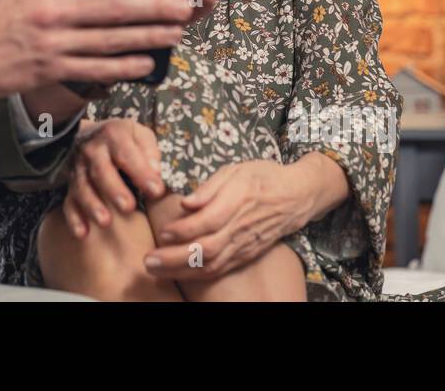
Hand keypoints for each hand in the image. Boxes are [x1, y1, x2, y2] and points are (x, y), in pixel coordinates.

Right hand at [19, 0, 218, 122]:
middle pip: (112, 7)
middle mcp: (50, 13)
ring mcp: (53, 45)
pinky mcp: (51, 70)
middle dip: (153, 5)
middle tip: (184, 1)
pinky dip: (124, 66)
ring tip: (178, 30)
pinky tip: (148, 61)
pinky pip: (96, 69)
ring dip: (149, 36)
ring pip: (112, 41)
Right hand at [61, 119, 163, 237]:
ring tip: (105, 222)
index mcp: (113, 135)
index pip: (127, 154)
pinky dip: (74, 218)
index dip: (141, 172)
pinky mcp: (70, 185)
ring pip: (82, 187)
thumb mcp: (139, 134)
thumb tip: (156, 172)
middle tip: (128, 207)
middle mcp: (92, 151)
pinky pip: (68, 202)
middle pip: (101, 171)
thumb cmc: (124, 139)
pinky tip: (82, 233)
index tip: (156, 191)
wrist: (89, 135)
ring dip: (92, 205)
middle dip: (114, 190)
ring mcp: (78, 168)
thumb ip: (149, 151)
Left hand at [141, 160, 312, 280]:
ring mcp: (245, 244)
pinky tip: (178, 273)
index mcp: (238, 200)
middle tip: (147, 261)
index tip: (162, 231)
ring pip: (212, 264)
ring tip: (155, 270)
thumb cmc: (261, 177)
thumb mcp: (236, 170)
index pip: (208, 221)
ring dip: (181, 270)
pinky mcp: (246, 254)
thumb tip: (186, 202)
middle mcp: (241, 226)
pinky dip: (198, 274)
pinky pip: (221, 268)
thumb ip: (210, 188)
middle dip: (174, 258)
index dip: (184, 229)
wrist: (296, 196)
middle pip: (206, 249)